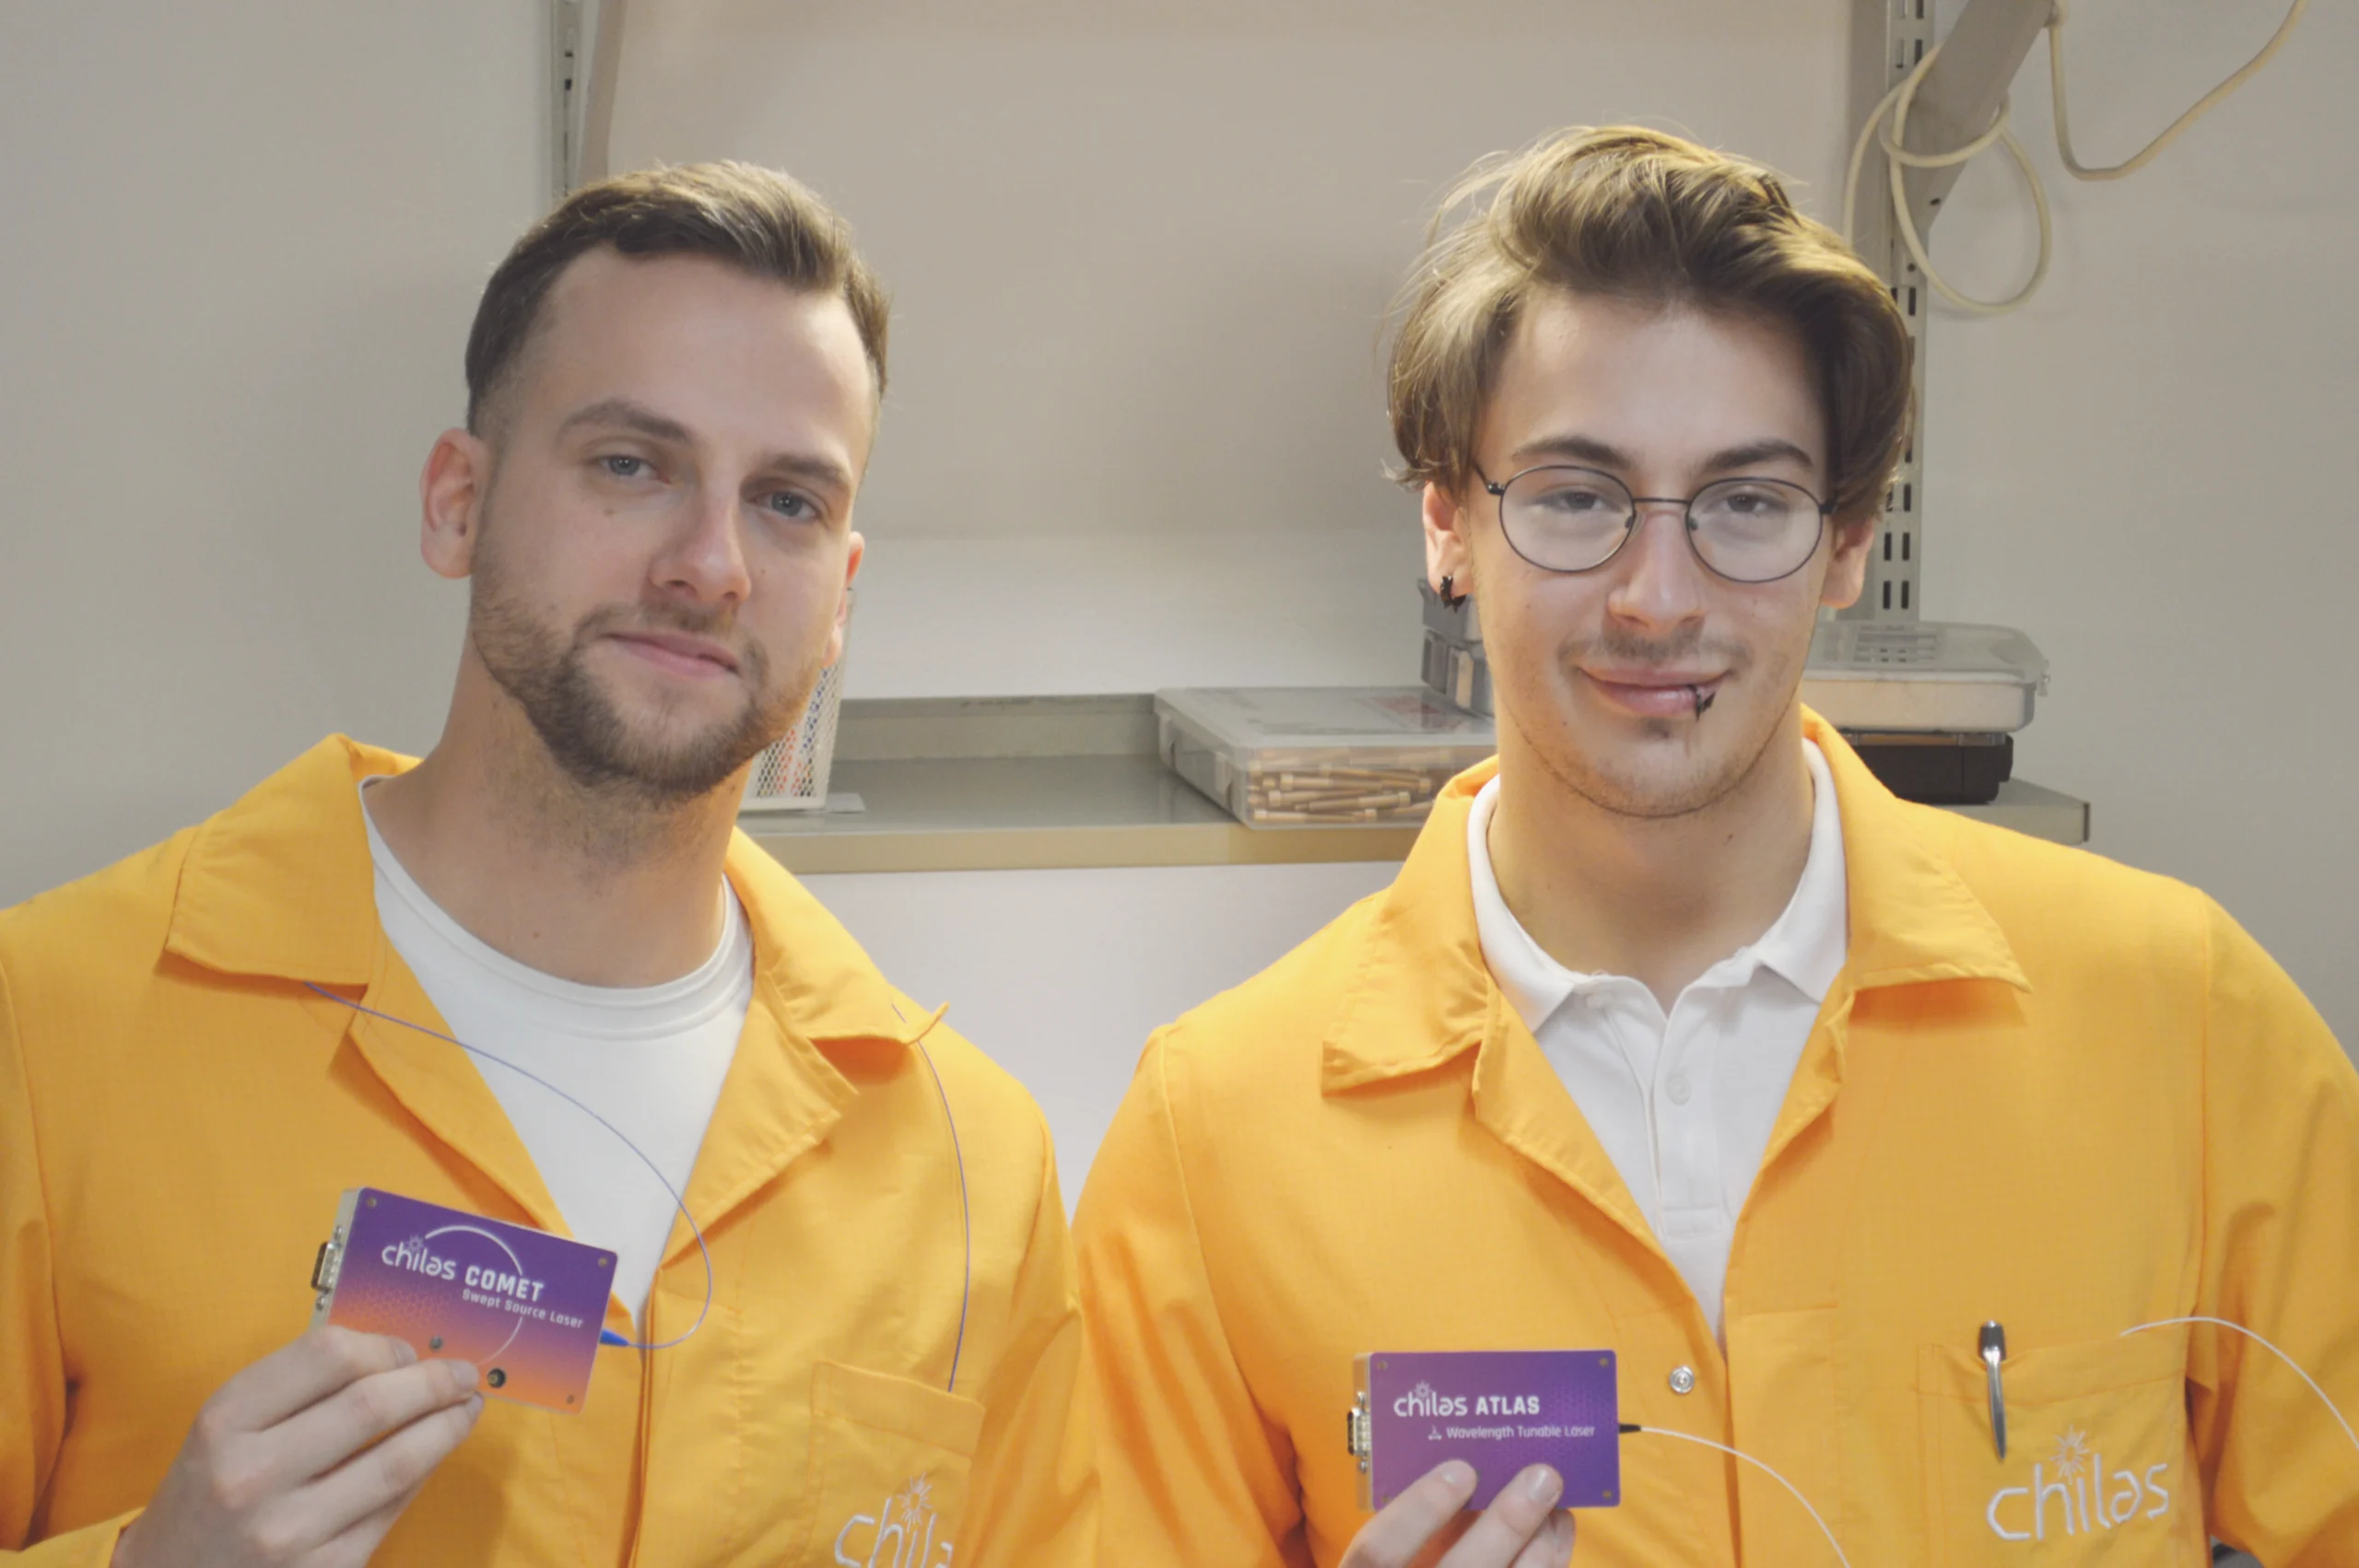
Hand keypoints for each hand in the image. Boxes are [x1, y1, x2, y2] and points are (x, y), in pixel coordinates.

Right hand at [112, 1327, 482, 1567]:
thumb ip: (296, 1389)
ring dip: (446, 1426)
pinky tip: (435, 1453)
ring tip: (467, 1407)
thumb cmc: (208, 1493)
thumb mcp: (226, 1429)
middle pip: (372, 1406)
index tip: (409, 1350)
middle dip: (433, 1382)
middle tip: (463, 1374)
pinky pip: (392, 1510)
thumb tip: (395, 1358)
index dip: (384, 1346)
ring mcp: (287, 1531)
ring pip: (396, 1462)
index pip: (328, 1355)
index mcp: (225, 1422)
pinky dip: (424, 1473)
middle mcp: (252, 1475)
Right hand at [1341, 1461, 1573, 1567]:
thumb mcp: (1388, 1556)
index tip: (1460, 1470)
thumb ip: (1412, 1525)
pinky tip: (1556, 1537)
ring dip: (1541, 1547)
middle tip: (1542, 1476)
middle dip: (1507, 1523)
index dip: (1417, 1511)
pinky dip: (1549, 1565)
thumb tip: (1468, 1471)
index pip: (1377, 1551)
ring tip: (1558, 1505)